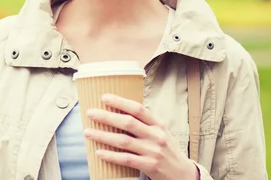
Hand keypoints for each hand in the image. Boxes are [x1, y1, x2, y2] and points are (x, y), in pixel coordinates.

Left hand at [84, 94, 198, 179]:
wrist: (183, 173)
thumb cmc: (167, 150)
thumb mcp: (161, 132)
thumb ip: (145, 123)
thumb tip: (120, 111)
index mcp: (158, 124)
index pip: (138, 109)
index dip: (120, 102)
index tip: (104, 98)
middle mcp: (156, 136)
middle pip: (128, 123)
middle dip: (107, 117)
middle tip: (91, 113)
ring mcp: (153, 151)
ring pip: (123, 141)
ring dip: (103, 136)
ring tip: (88, 132)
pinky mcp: (150, 166)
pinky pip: (126, 159)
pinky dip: (111, 156)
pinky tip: (99, 152)